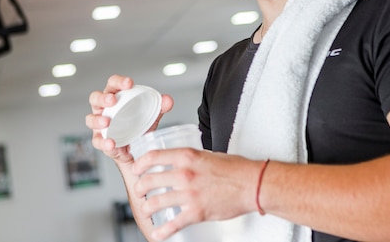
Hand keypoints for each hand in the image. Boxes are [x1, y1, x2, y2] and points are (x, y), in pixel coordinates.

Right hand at [85, 75, 173, 164]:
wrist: (138, 150)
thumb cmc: (139, 127)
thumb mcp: (151, 116)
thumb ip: (160, 107)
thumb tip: (167, 100)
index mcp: (115, 98)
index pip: (113, 85)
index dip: (118, 81)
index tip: (129, 83)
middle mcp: (104, 110)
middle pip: (95, 98)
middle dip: (103, 98)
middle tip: (113, 100)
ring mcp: (99, 126)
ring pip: (90, 119)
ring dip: (98, 120)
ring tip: (107, 122)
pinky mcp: (101, 141)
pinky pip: (98, 141)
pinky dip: (104, 142)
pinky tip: (112, 143)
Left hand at [131, 149, 259, 240]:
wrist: (253, 184)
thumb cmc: (236, 169)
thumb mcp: (209, 155)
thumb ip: (193, 160)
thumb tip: (183, 164)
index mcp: (187, 157)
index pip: (154, 157)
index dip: (140, 164)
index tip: (137, 168)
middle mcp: (185, 174)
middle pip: (149, 180)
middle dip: (140, 188)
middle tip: (140, 191)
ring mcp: (189, 194)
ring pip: (156, 202)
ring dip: (147, 208)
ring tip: (146, 210)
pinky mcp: (196, 212)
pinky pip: (173, 224)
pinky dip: (162, 231)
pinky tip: (158, 234)